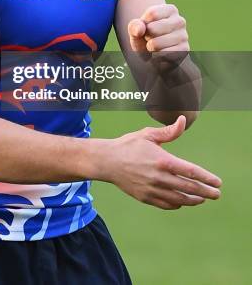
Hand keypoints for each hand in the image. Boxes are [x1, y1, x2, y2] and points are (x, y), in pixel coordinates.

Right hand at [106, 115, 221, 208]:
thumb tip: (183, 121)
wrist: (107, 161)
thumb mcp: (148, 134)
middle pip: (189, 187)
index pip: (191, 171)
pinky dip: (177, 204)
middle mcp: (159, 177)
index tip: (217, 182)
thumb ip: (169, 132)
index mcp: (162, 160)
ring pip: (179, 199)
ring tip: (202, 199)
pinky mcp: (145, 197)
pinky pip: (166, 204)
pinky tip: (182, 201)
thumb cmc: (128, 145)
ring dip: (193, 200)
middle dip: (206, 192)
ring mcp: (152, 189)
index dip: (206, 178)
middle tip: (216, 194)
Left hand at [128, 4, 188, 53]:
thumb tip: (140, 30)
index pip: (152, 13)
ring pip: (157, 44)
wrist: (153, 54)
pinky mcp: (184, 50)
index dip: (143, 23)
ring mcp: (183, 36)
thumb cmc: (145, 37)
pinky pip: (163, 55)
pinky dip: (156, 57)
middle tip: (149, 38)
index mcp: (170, 10)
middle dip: (146, 36)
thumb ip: (134, 26)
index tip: (146, 26)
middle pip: (153, 28)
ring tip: (154, 46)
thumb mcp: (135, 29)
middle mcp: (179, 21)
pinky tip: (159, 54)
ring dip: (150, 48)